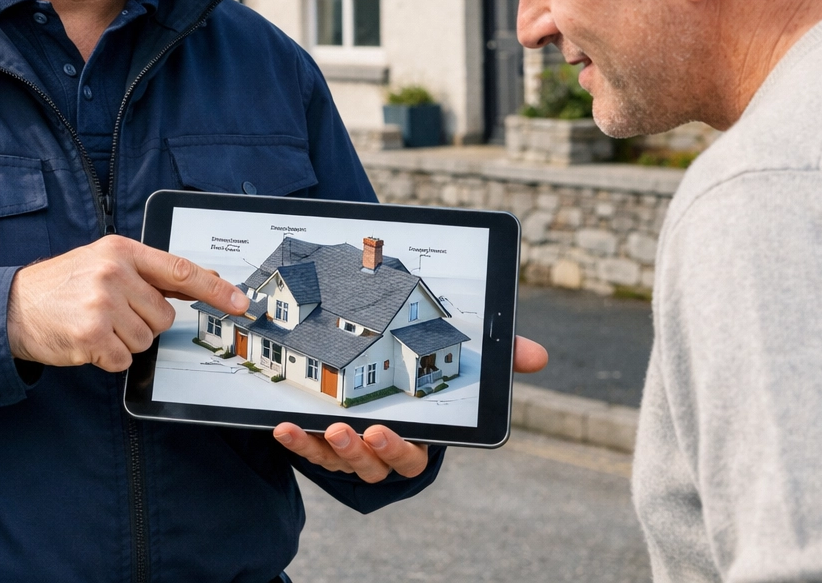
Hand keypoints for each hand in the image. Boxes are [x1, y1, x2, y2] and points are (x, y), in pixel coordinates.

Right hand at [6, 234, 247, 371]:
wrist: (12, 307)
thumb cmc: (61, 286)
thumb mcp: (103, 263)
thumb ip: (149, 273)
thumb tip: (203, 283)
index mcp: (121, 251)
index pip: (180, 270)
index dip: (215, 289)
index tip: (240, 302)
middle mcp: (114, 274)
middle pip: (164, 316)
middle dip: (143, 323)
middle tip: (111, 314)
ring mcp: (102, 305)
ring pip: (146, 340)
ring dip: (124, 341)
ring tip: (95, 325)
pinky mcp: (91, 336)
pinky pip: (124, 360)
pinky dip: (108, 358)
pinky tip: (87, 342)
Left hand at [273, 335, 548, 480]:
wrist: (379, 372)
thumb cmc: (429, 379)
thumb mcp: (462, 366)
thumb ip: (497, 360)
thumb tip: (538, 356)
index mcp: (418, 440)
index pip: (412, 457)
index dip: (398, 449)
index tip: (382, 430)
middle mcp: (383, 452)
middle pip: (375, 465)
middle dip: (363, 451)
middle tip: (351, 430)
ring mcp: (351, 451)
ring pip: (341, 461)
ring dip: (327, 448)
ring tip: (319, 426)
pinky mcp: (321, 443)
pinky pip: (308, 450)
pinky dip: (296, 441)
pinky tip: (282, 426)